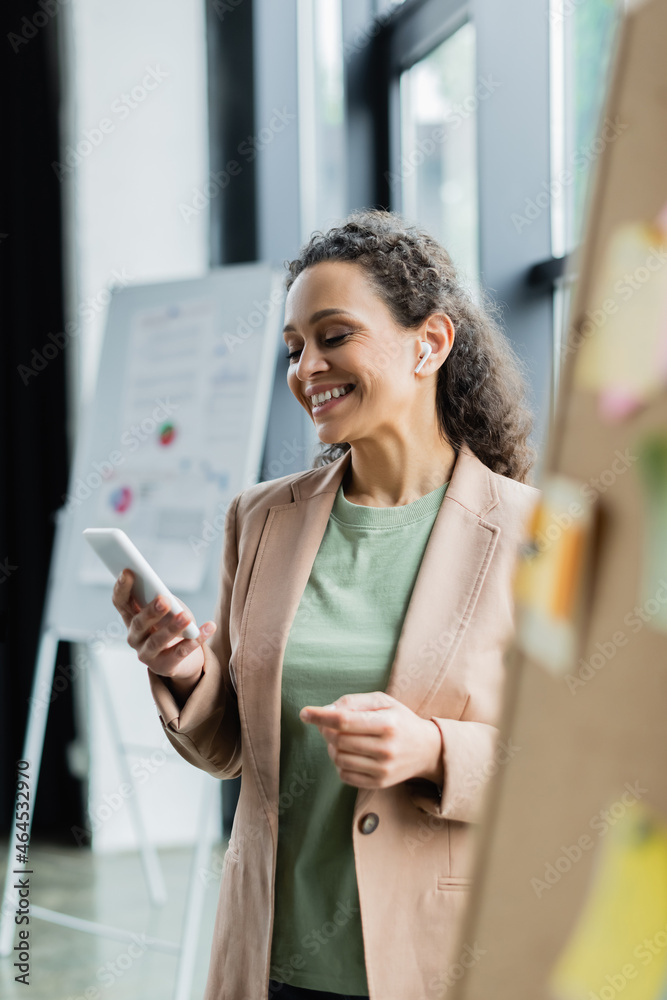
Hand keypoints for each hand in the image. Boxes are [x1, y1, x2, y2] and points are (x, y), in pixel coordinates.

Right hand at [112, 568, 216, 681]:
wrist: (183, 658)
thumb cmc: (171, 624)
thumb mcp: (167, 610)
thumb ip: (163, 601)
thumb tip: (164, 596)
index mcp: (131, 618)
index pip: (120, 602)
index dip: (122, 587)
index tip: (128, 571)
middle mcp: (134, 637)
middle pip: (138, 623)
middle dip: (151, 611)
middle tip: (164, 599)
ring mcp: (147, 655)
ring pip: (157, 641)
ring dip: (172, 628)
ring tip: (186, 616)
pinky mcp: (165, 667)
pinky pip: (181, 652)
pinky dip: (196, 639)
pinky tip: (209, 627)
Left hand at [299, 691, 443, 789]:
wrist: (427, 749)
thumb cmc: (400, 720)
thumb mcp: (383, 701)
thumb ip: (354, 702)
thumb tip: (326, 710)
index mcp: (387, 723)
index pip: (344, 721)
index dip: (320, 716)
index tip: (304, 713)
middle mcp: (386, 748)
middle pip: (339, 740)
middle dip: (325, 730)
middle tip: (327, 724)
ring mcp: (383, 769)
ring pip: (339, 758)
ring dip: (331, 746)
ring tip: (340, 738)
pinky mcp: (379, 783)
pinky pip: (345, 775)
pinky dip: (339, 763)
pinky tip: (347, 753)